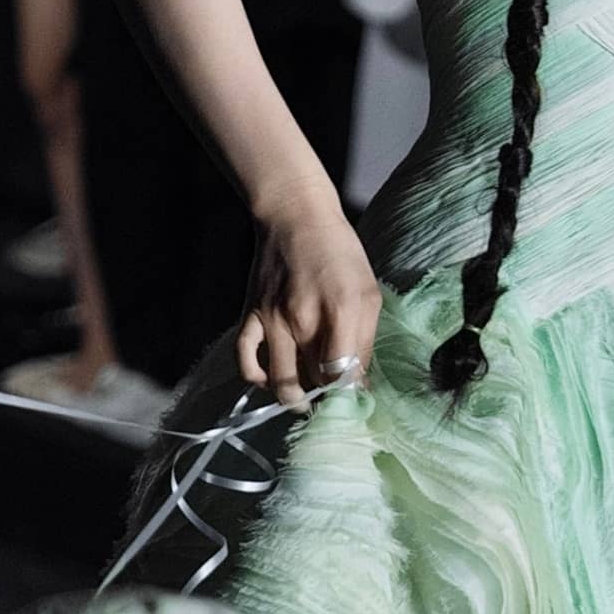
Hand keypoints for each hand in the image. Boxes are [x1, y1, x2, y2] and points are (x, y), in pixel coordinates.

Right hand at [235, 194, 382, 408]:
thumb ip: (365, 340)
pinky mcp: (250, 316)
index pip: (342, 375)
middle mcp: (304, 318)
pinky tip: (273, 378)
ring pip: (280, 383)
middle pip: (313, 383)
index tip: (354, 396)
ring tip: (307, 394)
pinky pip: (245, 363)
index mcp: (341, 309)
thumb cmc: (340, 253)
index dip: (349, 395)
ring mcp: (272, 319)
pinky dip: (258, 379)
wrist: (295, 216)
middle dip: (326, 396)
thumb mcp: (368, 291)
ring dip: (295, 397)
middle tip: (334, 395)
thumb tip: (360, 384)